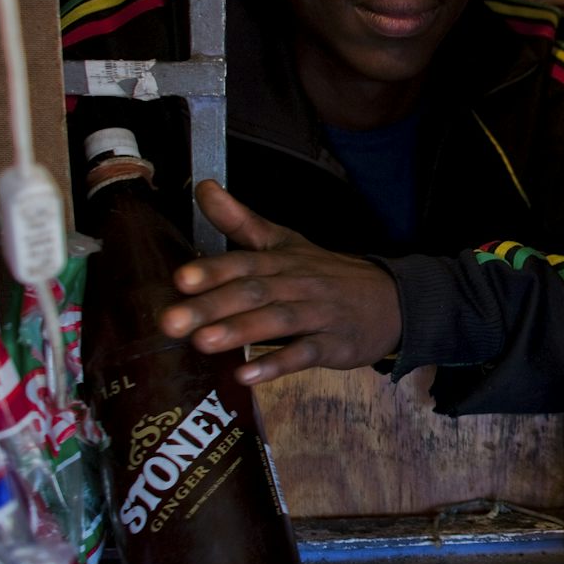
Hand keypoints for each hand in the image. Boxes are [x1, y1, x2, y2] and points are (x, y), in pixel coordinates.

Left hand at [159, 181, 402, 386]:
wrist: (392, 299)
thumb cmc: (326, 274)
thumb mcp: (286, 243)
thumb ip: (240, 220)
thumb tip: (202, 187)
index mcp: (282, 260)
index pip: (244, 262)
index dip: (213, 270)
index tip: (180, 279)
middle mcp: (298, 283)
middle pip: (254, 292)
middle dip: (212, 306)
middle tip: (171, 322)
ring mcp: (319, 314)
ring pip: (278, 319)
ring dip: (240, 330)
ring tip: (202, 343)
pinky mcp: (335, 345)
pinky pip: (306, 353)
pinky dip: (277, 364)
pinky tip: (247, 376)